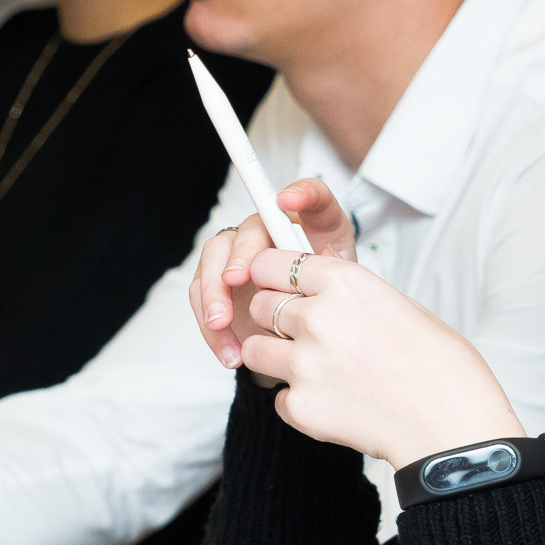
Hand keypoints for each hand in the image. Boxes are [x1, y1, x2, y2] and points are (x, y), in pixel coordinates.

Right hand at [186, 177, 358, 367]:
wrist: (301, 336)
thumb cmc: (322, 305)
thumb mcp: (340, 292)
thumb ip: (335, 270)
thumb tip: (322, 257)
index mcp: (308, 229)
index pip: (312, 196)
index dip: (302, 193)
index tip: (288, 200)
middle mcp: (267, 233)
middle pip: (245, 232)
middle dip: (237, 255)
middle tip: (234, 280)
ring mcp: (236, 256)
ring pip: (212, 263)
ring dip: (213, 295)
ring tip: (221, 324)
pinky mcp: (216, 285)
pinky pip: (203, 300)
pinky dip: (213, 329)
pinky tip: (229, 352)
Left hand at [236, 245, 522, 468]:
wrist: (451, 424)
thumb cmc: (441, 368)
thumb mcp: (402, 306)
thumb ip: (353, 297)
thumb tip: (328, 295)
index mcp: (345, 283)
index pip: (272, 261)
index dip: (272, 275)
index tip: (276, 284)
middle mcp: (317, 317)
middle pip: (260, 305)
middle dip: (275, 317)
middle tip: (303, 333)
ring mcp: (304, 363)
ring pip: (256, 350)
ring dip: (277, 358)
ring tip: (313, 370)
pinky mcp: (300, 406)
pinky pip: (279, 398)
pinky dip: (299, 401)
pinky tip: (335, 403)